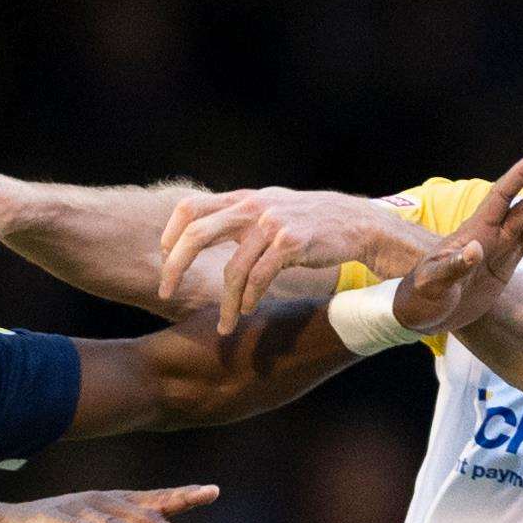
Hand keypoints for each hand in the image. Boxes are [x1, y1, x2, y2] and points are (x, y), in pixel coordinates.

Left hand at [159, 187, 416, 334]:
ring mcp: (273, 224)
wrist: (358, 224)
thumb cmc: (311, 222)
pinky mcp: (292, 243)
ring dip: (224, 301)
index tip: (164, 259)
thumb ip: (241, 216)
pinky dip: (249, 298)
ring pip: (232, 267)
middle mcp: (254, 206)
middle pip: (198, 232)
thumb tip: (206, 230)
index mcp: (245, 198)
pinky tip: (246, 311)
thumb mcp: (272, 207)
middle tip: (166, 291)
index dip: (171, 233)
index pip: (191, 207)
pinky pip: (259, 277)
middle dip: (176, 265)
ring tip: (223, 324)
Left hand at [394, 150, 522, 336]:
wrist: (420, 313)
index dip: (521, 174)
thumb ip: (454, 265)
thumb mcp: (433, 282)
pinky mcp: (502, 265)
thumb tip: (474, 249)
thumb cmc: (420, 295)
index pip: (502, 195)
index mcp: (473, 231)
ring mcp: (497, 249)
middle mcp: (488, 234)